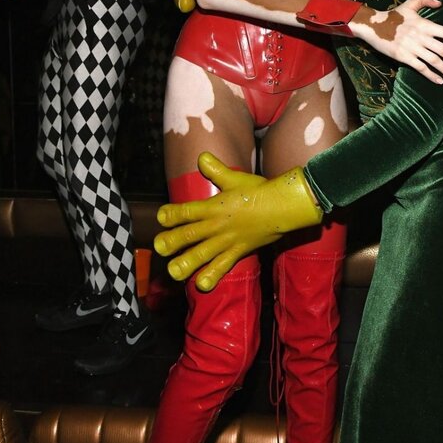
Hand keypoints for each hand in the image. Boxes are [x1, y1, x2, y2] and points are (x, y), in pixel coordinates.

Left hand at [154, 153, 321, 290]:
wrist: (283, 206)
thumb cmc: (259, 190)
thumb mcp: (235, 178)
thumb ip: (216, 169)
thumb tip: (202, 156)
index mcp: (214, 206)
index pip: (187, 210)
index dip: (172, 214)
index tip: (161, 217)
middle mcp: (217, 225)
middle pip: (190, 234)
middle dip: (173, 241)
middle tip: (158, 248)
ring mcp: (227, 240)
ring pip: (203, 254)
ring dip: (187, 263)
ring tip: (173, 272)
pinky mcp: (239, 251)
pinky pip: (223, 265)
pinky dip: (213, 275)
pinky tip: (202, 285)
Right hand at [351, 0, 442, 83]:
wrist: (374, 26)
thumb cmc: (393, 15)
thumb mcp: (409, 4)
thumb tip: (440, 2)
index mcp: (425, 24)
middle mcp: (421, 37)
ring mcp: (412, 48)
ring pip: (434, 61)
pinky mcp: (404, 57)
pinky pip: (421, 68)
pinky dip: (431, 75)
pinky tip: (439, 81)